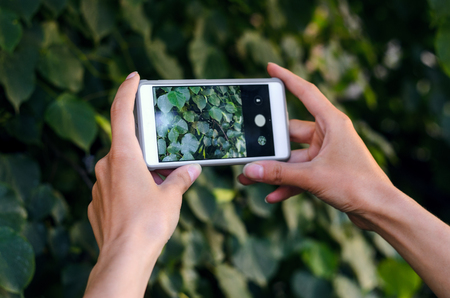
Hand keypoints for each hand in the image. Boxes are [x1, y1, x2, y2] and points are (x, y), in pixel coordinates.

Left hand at [85, 72, 201, 297]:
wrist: (124, 257)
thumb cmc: (148, 224)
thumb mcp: (171, 197)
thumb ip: (181, 178)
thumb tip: (192, 170)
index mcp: (124, 156)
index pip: (122, 112)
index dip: (126, 90)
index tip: (133, 77)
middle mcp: (107, 166)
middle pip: (126, 145)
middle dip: (146, 150)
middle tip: (165, 162)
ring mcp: (99, 185)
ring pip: (121, 168)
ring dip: (139, 171)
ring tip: (158, 188)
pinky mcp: (97, 203)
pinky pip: (114, 187)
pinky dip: (129, 188)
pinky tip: (142, 204)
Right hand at [238, 63, 392, 229]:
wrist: (379, 210)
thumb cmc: (357, 185)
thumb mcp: (312, 177)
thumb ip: (279, 173)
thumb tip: (250, 170)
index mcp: (332, 123)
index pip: (306, 92)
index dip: (287, 78)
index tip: (270, 68)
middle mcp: (328, 134)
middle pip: (290, 132)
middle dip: (269, 145)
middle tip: (248, 149)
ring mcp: (326, 153)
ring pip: (292, 157)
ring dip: (274, 169)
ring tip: (250, 177)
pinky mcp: (325, 170)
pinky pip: (300, 173)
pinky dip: (287, 183)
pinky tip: (272, 194)